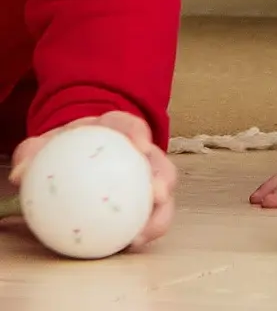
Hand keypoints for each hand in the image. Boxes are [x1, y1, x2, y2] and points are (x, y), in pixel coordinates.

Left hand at [9, 111, 175, 246]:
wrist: (69, 159)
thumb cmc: (60, 150)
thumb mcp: (43, 147)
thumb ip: (32, 154)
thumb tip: (21, 174)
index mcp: (115, 130)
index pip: (132, 126)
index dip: (140, 134)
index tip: (141, 147)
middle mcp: (137, 152)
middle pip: (158, 160)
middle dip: (163, 177)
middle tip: (158, 196)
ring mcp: (144, 176)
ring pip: (163, 189)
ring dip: (161, 210)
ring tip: (146, 232)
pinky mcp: (143, 200)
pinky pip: (152, 213)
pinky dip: (148, 227)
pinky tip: (134, 243)